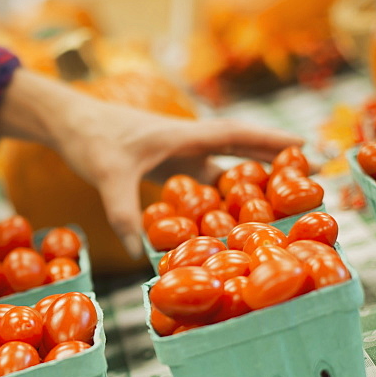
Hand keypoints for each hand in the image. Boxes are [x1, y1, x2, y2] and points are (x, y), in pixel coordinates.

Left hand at [0, 69, 302, 256]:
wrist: (68, 124)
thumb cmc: (92, 138)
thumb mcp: (107, 175)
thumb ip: (123, 211)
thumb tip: (139, 252)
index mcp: (182, 134)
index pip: (235, 135)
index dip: (269, 142)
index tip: (304, 147)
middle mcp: (185, 142)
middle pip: (238, 151)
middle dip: (272, 163)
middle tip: (307, 180)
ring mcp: (176, 155)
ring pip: (220, 170)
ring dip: (245, 184)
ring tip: (277, 206)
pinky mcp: (164, 167)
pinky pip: (199, 184)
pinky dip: (215, 198)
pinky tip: (225, 220)